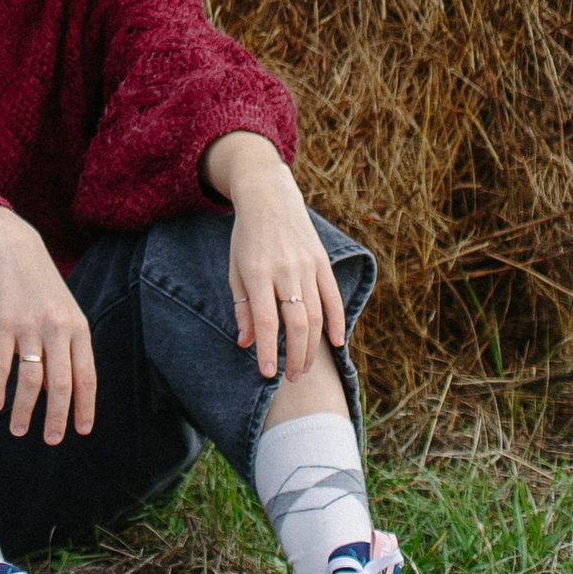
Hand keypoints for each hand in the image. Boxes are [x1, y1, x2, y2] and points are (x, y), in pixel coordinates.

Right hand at [0, 202, 95, 445]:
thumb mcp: (65, 311)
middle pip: (61, 384)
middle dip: (57, 417)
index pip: (87, 376)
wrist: (14, 248)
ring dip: (25, 410)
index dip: (85, 406)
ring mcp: (30, 326)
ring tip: (19, 430)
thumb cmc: (41, 284)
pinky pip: (2, 364)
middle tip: (51, 440)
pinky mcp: (3, 323)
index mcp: (78, 328)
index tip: (82, 430)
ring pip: (31, 380)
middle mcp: (58, 329)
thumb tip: (64, 388)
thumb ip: (68, 345)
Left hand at [206, 132, 346, 381]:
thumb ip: (242, 307)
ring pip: (316, 314)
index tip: (267, 374)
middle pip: (296, 322)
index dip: (267, 349)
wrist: (268, 195)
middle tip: (291, 378)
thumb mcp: (235, 268)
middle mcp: (284, 269)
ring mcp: (306, 264)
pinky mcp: (322, 260)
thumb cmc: (246, 237)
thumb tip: (246, 344)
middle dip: (295, 355)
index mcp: (257, 271)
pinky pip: (332, 296)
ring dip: (313, 346)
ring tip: (305, 367)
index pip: (266, 320)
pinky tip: (335, 343)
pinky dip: (337, 321)